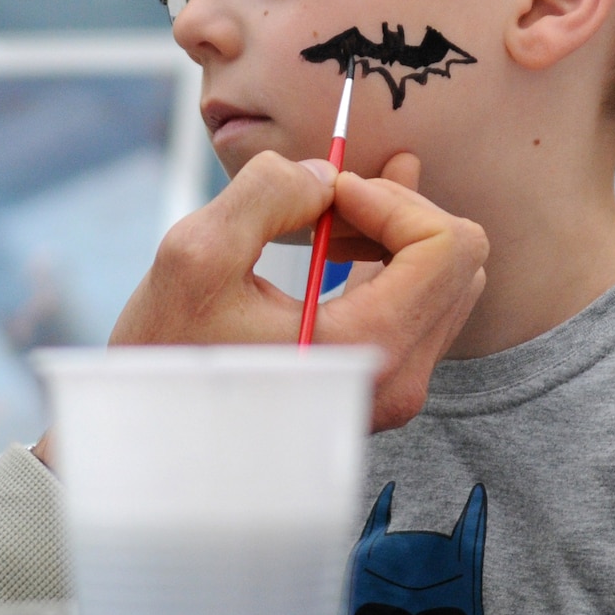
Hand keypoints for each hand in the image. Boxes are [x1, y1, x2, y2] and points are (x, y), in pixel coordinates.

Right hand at [106, 149, 486, 433]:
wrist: (155, 439)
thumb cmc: (167, 358)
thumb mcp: (196, 255)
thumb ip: (269, 193)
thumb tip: (325, 175)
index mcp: (372, 350)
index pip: (446, 245)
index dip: (391, 197)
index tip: (328, 193)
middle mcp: (401, 379)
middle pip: (459, 258)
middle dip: (395, 210)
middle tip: (325, 199)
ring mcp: (396, 389)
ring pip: (445, 278)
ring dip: (391, 233)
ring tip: (326, 215)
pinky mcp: (380, 386)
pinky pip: (420, 304)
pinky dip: (388, 259)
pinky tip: (349, 230)